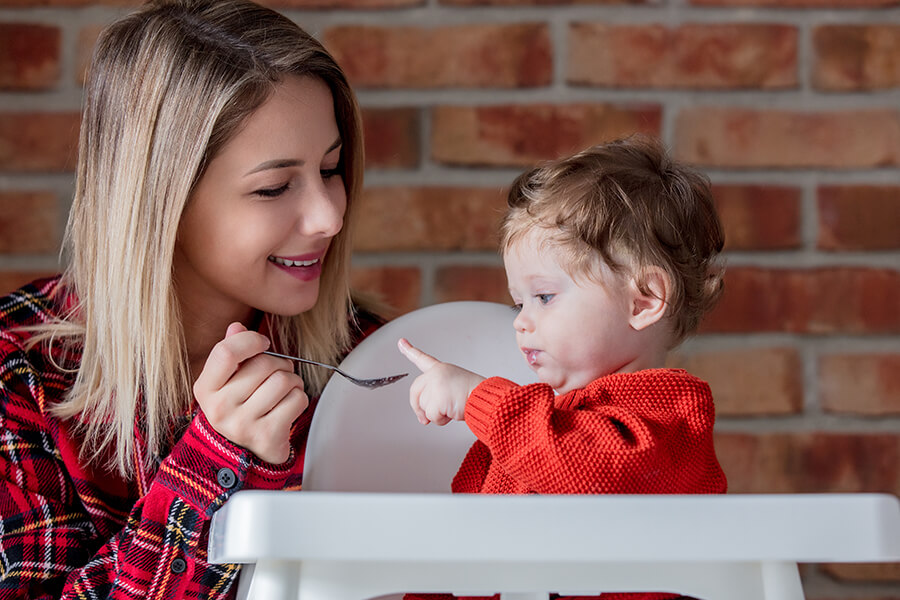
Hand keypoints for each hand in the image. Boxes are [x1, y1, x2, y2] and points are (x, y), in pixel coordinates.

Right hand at [193, 322, 308, 463]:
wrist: (244, 451)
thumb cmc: (240, 407)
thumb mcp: (228, 380)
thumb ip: (232, 351)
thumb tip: (237, 327)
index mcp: (205, 389)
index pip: (226, 352)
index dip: (250, 340)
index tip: (262, 344)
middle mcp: (219, 408)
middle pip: (263, 364)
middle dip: (280, 364)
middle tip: (278, 373)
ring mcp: (242, 425)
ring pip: (283, 381)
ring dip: (292, 381)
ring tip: (284, 389)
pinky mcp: (267, 436)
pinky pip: (297, 400)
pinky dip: (299, 398)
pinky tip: (288, 405)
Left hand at [398, 338, 484, 425]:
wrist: (486, 397)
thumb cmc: (475, 394)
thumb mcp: (453, 387)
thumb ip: (435, 397)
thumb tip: (422, 418)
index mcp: (441, 369)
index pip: (422, 359)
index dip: (410, 351)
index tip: (401, 342)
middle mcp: (436, 374)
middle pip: (415, 391)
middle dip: (418, 408)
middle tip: (424, 419)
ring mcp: (436, 385)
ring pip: (423, 406)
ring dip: (436, 414)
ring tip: (452, 407)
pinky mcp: (438, 399)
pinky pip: (432, 416)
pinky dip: (441, 420)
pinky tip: (452, 412)